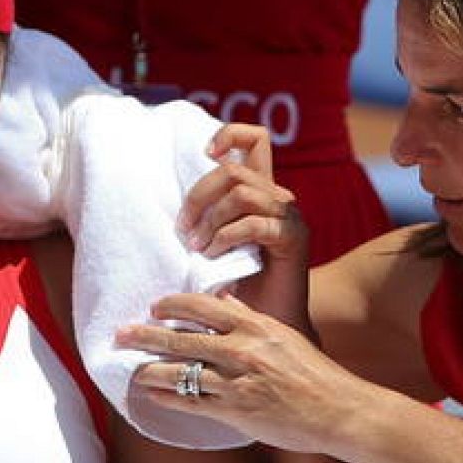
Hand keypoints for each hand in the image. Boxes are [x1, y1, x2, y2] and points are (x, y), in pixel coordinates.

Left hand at [117, 292, 361, 453]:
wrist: (339, 411)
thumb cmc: (315, 374)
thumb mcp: (284, 336)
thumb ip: (253, 320)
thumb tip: (226, 304)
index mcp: (256, 326)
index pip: (203, 306)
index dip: (173, 305)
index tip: (155, 306)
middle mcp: (243, 351)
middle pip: (181, 339)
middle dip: (145, 336)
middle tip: (121, 334)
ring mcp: (237, 382)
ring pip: (179, 372)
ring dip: (149, 370)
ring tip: (130, 369)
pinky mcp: (235, 412)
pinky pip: (190, 403)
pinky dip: (166, 398)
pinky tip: (150, 395)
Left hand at [178, 123, 310, 330]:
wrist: (271, 327)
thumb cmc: (238, 290)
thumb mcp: (213, 247)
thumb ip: (202, 221)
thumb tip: (168, 211)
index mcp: (258, 191)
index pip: (255, 139)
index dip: (229, 135)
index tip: (204, 154)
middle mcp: (276, 197)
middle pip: (232, 169)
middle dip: (198, 197)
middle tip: (183, 231)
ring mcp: (288, 216)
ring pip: (242, 192)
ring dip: (211, 219)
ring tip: (197, 248)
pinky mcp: (294, 238)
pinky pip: (254, 223)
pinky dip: (226, 237)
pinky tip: (213, 256)